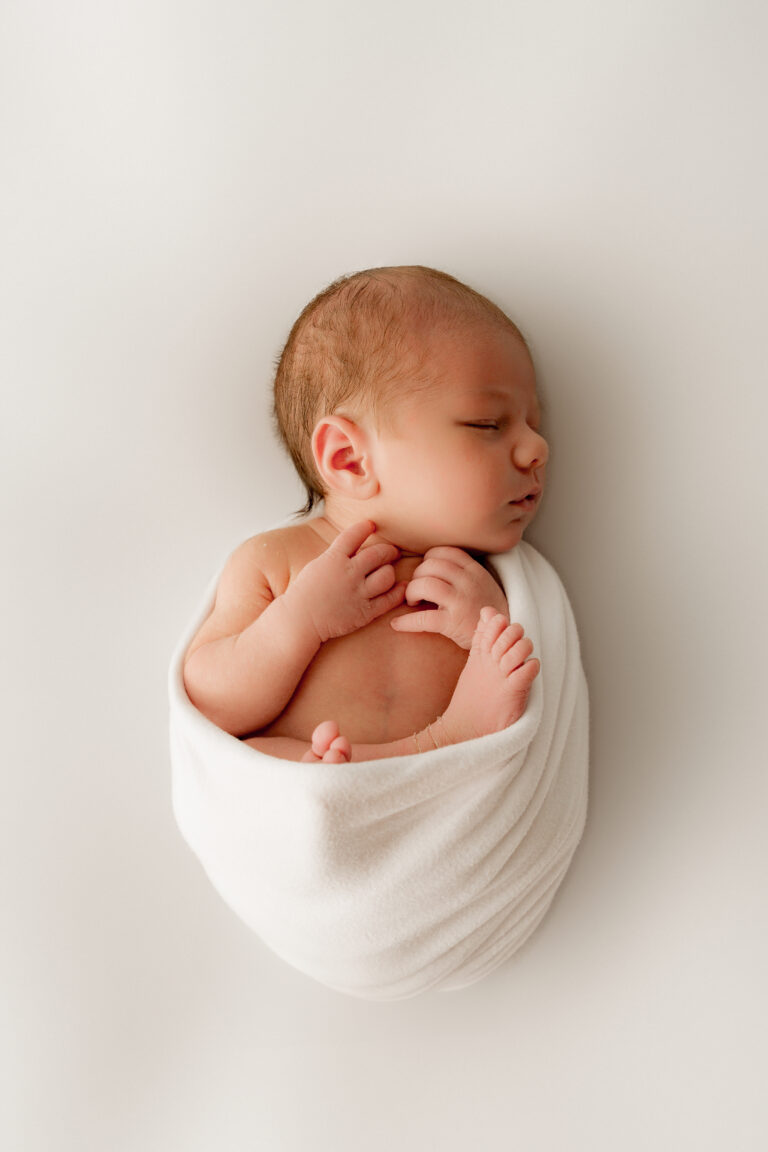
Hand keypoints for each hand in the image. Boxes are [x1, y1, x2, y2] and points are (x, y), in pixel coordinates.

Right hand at [287, 520, 406, 643]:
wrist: (299, 620)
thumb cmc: (305, 593)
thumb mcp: (317, 566)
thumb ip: (336, 555)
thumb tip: (354, 546)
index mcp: (333, 559)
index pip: (353, 535)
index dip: (364, 527)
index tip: (370, 525)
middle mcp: (348, 574)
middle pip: (378, 554)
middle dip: (387, 551)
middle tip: (391, 552)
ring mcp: (357, 593)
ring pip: (386, 576)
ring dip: (390, 571)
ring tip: (388, 571)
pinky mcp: (364, 612)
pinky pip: (389, 600)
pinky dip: (398, 592)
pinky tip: (401, 588)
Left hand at [390, 547, 507, 648]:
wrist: (503, 637)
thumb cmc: (485, 609)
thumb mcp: (482, 582)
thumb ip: (461, 571)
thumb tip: (429, 564)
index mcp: (474, 570)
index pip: (444, 552)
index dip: (428, 559)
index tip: (426, 572)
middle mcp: (468, 582)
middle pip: (430, 566)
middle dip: (417, 576)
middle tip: (417, 590)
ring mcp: (461, 602)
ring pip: (425, 585)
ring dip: (411, 592)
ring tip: (413, 601)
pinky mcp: (454, 623)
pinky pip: (423, 618)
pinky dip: (405, 622)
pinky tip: (397, 624)